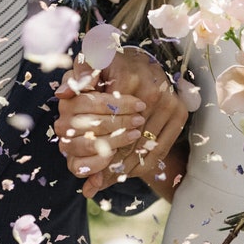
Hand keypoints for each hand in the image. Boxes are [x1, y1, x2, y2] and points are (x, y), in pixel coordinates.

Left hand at [53, 46, 187, 195]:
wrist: (146, 62)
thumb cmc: (114, 66)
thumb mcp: (92, 64)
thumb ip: (78, 77)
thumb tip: (63, 94)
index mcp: (129, 77)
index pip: (111, 119)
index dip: (98, 142)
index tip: (85, 162)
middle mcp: (153, 90)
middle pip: (129, 137)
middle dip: (110, 161)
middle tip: (95, 181)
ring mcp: (169, 102)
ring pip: (144, 146)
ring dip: (126, 167)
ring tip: (109, 180)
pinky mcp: (180, 113)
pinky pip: (161, 147)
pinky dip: (144, 163)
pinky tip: (128, 172)